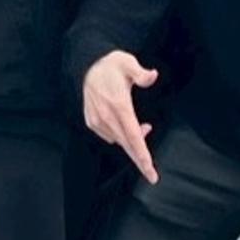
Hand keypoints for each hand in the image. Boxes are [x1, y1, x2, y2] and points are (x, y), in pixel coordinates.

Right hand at [82, 51, 159, 183]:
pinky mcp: (92, 122)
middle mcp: (107, 117)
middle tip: (152, 176)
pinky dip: (121, 136)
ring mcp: (97, 121)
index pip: (133, 136)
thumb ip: (141, 73)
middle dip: (140, 161)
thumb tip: (152, 76)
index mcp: (119, 105)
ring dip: (133, 140)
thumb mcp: (127, 63)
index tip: (150, 170)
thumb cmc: (111, 66)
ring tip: (144, 127)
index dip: (143, 154)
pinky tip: (127, 126)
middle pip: (127, 146)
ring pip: (120, 141)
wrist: (87, 66)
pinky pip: (110, 136)